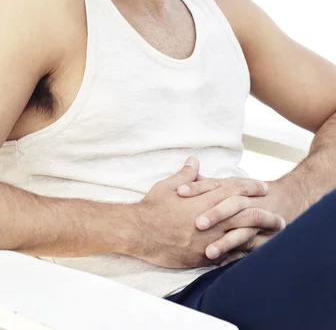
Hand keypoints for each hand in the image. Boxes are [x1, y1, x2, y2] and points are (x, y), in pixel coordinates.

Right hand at [130, 158, 284, 268]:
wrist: (139, 232)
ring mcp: (208, 240)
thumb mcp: (169, 185)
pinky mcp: (202, 256)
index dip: (251, 187)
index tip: (263, 187)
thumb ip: (186, 174)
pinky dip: (241, 254)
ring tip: (272, 239)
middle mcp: (211, 220)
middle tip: (279, 217)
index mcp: (204, 199)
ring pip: (241, 238)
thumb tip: (194, 161)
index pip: (234, 191)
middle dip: (265, 215)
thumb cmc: (153, 207)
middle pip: (246, 215)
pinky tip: (251, 255)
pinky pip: (228, 256)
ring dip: (259, 237)